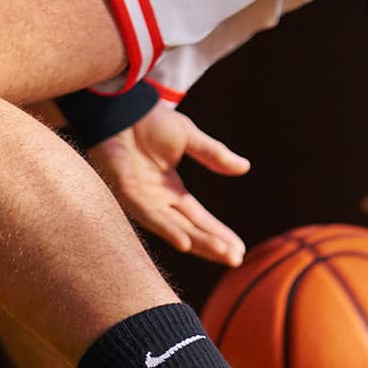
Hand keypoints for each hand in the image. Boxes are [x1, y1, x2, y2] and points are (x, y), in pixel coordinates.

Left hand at [88, 104, 249, 265]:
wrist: (123, 107)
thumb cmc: (149, 121)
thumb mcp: (189, 138)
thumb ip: (214, 155)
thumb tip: (244, 168)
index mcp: (172, 190)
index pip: (199, 219)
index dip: (219, 234)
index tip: (239, 250)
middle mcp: (158, 201)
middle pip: (190, 229)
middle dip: (213, 245)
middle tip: (236, 260)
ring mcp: (142, 200)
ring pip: (174, 228)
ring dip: (197, 242)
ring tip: (221, 252)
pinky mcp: (127, 193)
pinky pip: (150, 216)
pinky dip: (168, 230)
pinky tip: (185, 242)